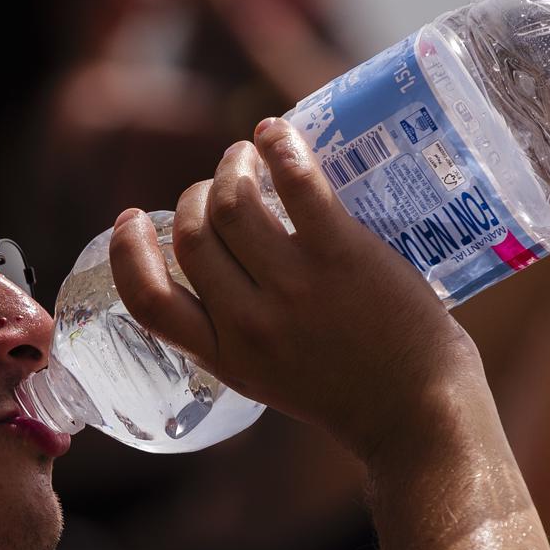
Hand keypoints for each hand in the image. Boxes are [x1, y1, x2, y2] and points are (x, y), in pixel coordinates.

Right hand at [109, 119, 483, 461]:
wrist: (421, 416)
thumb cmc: (357, 396)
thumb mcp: (274, 380)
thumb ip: (244, 336)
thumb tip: (230, 270)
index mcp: (226, 357)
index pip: (148, 301)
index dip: (129, 253)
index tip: (132, 220)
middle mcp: (249, 323)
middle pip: (192, 236)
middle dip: (196, 196)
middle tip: (221, 182)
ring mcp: (294, 288)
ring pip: (232, 202)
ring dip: (232, 164)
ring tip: (248, 155)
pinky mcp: (340, 255)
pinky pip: (295, 183)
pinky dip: (278, 147)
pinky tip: (277, 133)